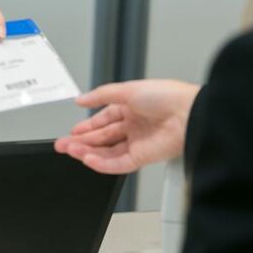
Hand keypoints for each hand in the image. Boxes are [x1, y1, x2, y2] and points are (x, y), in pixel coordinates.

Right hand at [55, 79, 199, 173]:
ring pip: (107, 152)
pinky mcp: (143, 157)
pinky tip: (89, 159)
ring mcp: (138, 143)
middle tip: (63, 145)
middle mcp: (134, 126)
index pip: (104, 119)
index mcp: (131, 108)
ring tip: (71, 151)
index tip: (73, 131)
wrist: (189, 114)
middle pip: (102, 137)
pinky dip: (102, 163)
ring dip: (88, 152)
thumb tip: (81, 100)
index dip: (88, 126)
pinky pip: (118, 163)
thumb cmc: (167, 96)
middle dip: (82, 141)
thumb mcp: (127, 89)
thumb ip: (101, 95)